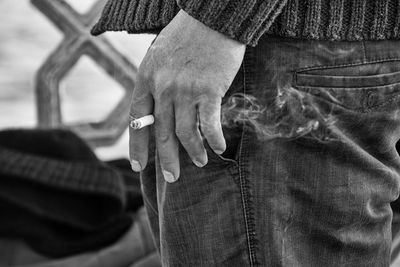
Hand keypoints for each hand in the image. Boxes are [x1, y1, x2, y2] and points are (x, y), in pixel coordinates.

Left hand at [129, 10, 245, 182]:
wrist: (212, 16)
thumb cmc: (188, 35)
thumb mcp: (159, 55)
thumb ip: (156, 81)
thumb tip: (160, 107)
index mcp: (146, 79)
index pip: (137, 120)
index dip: (137, 146)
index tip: (139, 166)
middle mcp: (162, 88)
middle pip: (161, 133)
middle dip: (167, 159)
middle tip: (172, 178)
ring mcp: (184, 90)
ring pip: (185, 133)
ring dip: (194, 152)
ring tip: (201, 162)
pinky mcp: (208, 90)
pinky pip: (209, 124)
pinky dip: (214, 139)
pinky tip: (219, 148)